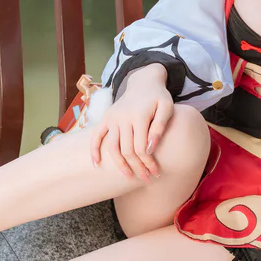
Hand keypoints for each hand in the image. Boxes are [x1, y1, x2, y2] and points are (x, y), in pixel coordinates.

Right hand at [90, 65, 173, 181]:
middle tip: (146, 178)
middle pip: (127, 150)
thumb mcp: (166, 108)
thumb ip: (160, 127)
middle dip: (137, 167)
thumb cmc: (159, 97)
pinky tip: (96, 164)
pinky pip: (96, 135)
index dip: (148, 162)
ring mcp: (112, 118)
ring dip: (119, 164)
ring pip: (113, 147)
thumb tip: (150, 149)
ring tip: (128, 177)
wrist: (144, 82)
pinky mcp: (106, 117)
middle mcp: (123, 117)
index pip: (141, 147)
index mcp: (139, 115)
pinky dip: (94, 149)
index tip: (156, 172)